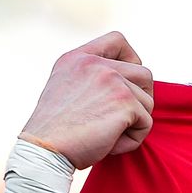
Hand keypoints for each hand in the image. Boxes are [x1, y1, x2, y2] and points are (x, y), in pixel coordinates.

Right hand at [20, 32, 153, 168]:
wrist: (44, 151)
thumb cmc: (54, 132)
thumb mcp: (66, 90)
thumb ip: (92, 79)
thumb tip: (129, 86)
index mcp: (77, 58)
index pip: (117, 40)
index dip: (131, 59)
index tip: (127, 82)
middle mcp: (95, 63)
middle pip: (144, 74)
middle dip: (140, 99)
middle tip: (121, 120)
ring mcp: (112, 80)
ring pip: (148, 100)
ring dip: (135, 123)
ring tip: (108, 136)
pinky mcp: (125, 102)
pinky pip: (146, 123)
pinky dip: (132, 140)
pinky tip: (109, 146)